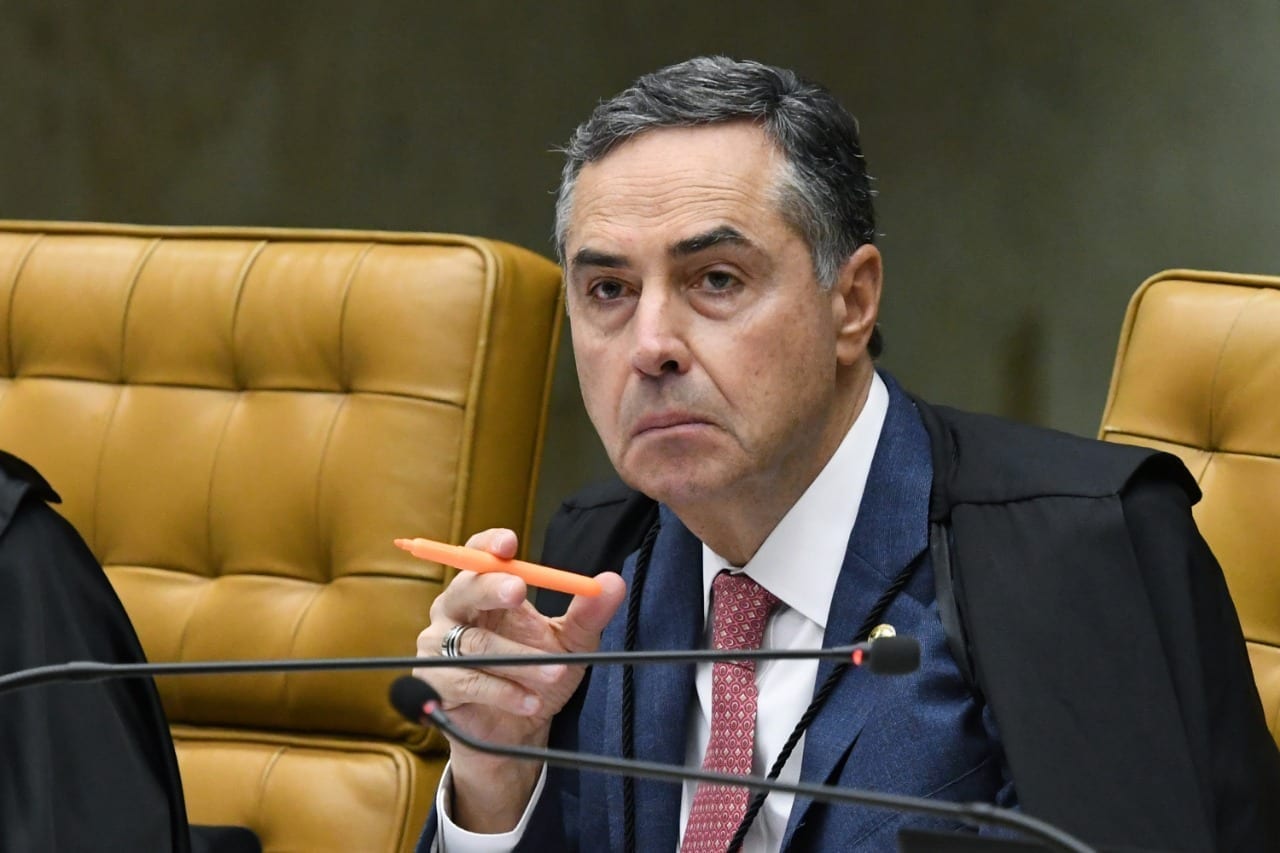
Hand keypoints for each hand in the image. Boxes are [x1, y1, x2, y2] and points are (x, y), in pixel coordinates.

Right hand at [413, 528, 624, 831]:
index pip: (477, 555)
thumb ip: (588, 612)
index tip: (510, 543)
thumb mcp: (571, 642)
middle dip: (492, 588)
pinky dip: (503, 692)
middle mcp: (454, 612)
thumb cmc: (536, 672)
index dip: (489, 545)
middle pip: (464, 590)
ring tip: (556, 673)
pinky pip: (467, 682)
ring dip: (519, 660)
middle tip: (520, 591)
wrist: (517, 727)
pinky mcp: (434, 683)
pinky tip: (530, 702)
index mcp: (483, 590)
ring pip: (476, 644)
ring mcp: (437, 647)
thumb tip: (613, 581)